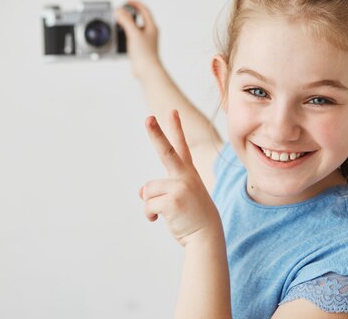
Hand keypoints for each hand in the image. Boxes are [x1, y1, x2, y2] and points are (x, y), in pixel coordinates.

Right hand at [114, 0, 159, 79]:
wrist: (146, 70)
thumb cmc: (144, 53)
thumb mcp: (133, 33)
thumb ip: (126, 21)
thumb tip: (120, 10)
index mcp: (151, 27)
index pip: (144, 10)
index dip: (135, 4)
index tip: (126, 1)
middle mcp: (150, 33)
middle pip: (140, 18)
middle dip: (131, 13)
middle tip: (121, 10)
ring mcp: (145, 40)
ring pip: (136, 28)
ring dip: (127, 23)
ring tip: (119, 22)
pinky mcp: (140, 48)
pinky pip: (133, 37)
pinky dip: (126, 34)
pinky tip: (121, 36)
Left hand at [139, 109, 222, 246]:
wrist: (207, 237)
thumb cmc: (193, 218)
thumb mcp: (180, 199)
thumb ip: (162, 190)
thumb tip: (141, 193)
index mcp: (188, 173)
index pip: (181, 147)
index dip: (176, 128)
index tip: (172, 111)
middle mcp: (185, 176)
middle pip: (166, 151)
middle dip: (156, 133)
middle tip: (148, 118)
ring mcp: (180, 187)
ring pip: (148, 191)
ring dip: (151, 205)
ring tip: (167, 213)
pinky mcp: (173, 200)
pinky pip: (148, 204)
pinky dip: (150, 215)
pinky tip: (161, 219)